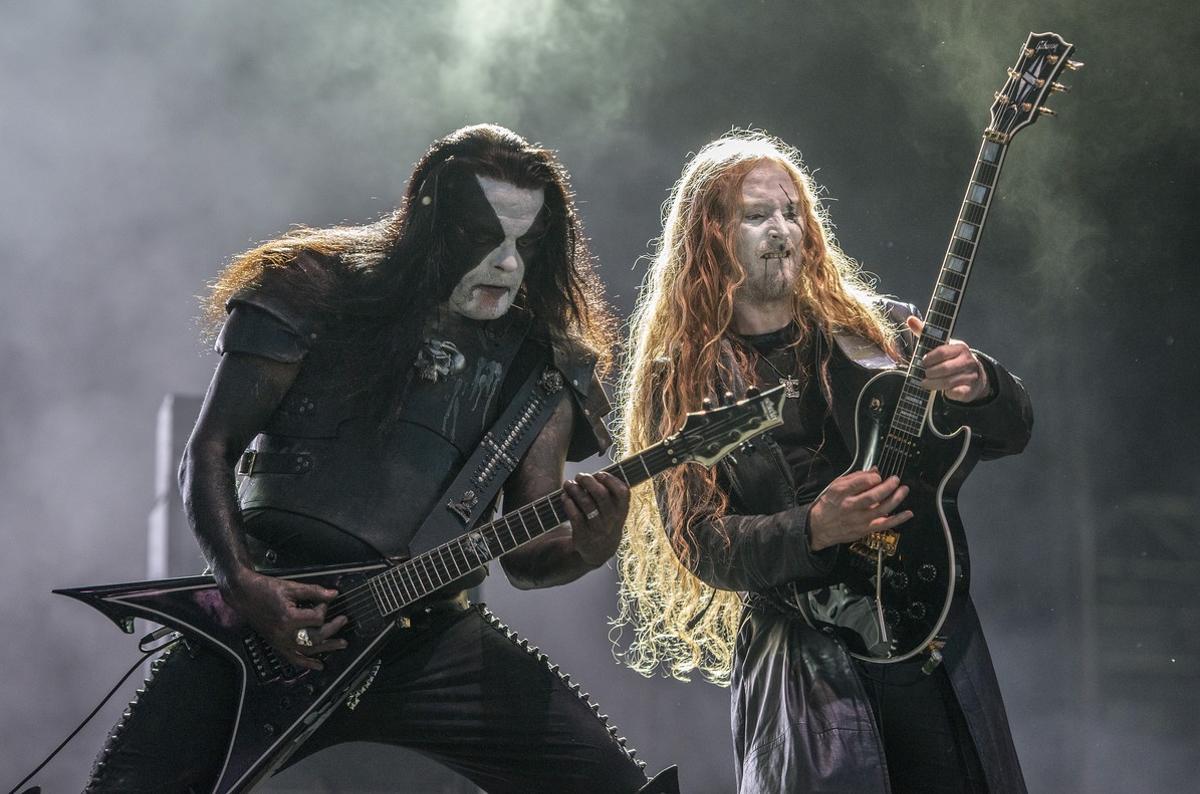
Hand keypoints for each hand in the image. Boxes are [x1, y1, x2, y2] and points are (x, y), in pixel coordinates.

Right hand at [223, 569, 347, 670]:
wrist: (244, 595)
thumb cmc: (265, 589)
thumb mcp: (291, 587)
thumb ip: (314, 591)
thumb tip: (333, 594)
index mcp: (289, 618)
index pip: (317, 618)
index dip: (324, 608)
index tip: (324, 601)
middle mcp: (285, 633)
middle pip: (315, 637)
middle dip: (332, 629)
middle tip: (343, 620)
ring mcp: (280, 641)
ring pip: (307, 650)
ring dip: (326, 648)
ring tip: (341, 644)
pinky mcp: (276, 644)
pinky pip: (293, 658)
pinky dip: (306, 663)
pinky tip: (318, 665)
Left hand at [561, 471, 629, 565]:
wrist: (600, 551)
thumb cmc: (606, 521)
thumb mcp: (616, 511)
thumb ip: (611, 494)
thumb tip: (596, 474)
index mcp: (622, 511)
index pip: (622, 492)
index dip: (610, 480)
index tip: (599, 474)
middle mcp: (611, 520)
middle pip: (601, 494)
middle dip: (588, 481)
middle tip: (580, 476)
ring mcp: (597, 528)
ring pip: (586, 503)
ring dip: (574, 489)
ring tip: (568, 484)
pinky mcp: (583, 535)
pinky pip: (574, 516)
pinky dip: (568, 503)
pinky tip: (565, 496)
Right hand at [808, 469, 911, 550]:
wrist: (819, 527)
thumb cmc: (829, 505)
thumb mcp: (835, 486)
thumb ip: (855, 477)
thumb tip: (874, 471)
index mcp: (840, 492)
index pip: (859, 482)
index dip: (873, 477)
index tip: (878, 475)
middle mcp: (849, 506)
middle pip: (873, 496)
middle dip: (888, 486)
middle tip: (895, 480)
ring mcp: (858, 519)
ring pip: (881, 509)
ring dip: (896, 499)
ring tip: (903, 490)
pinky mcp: (865, 529)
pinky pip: (884, 524)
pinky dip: (898, 519)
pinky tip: (907, 513)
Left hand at [906, 316, 989, 402]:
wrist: (974, 375)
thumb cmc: (951, 358)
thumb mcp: (940, 345)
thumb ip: (926, 333)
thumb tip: (910, 319)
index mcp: (960, 347)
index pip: (942, 351)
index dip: (929, 358)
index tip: (923, 361)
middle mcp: (968, 360)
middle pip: (944, 368)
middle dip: (930, 372)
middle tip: (923, 374)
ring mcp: (970, 375)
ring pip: (948, 382)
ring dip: (933, 384)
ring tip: (925, 383)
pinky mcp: (970, 390)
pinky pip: (956, 393)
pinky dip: (947, 393)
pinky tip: (942, 391)